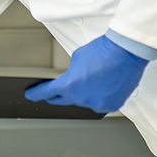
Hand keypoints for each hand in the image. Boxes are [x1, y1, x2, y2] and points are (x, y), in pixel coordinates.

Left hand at [25, 35, 148, 113]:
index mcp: (69, 85)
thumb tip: (73, 80)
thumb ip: (71, 73)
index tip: (31, 96)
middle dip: (60, 95)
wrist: (125, 52)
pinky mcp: (110, 105)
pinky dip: (100, 96)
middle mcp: (81, 97)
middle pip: (65, 99)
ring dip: (85, 93)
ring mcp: (96, 103)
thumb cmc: (104, 51)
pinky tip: (105, 84)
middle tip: (57, 92)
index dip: (37, 94)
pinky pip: (100, 103)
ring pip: (85, 101)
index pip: (47, 92)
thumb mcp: (77, 58)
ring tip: (95, 78)